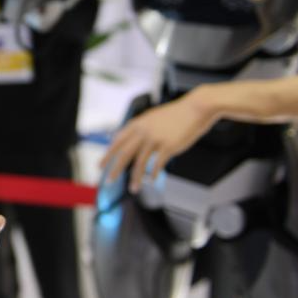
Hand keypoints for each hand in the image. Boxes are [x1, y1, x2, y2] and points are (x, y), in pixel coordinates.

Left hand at [99, 94, 214, 192]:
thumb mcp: (153, 117)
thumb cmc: (177, 114)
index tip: (102, 164)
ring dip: (135, 178)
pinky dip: (153, 174)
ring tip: (133, 188)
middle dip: (115, 168)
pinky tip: (152, 181)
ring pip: (140, 163)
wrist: (195, 108)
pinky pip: (157, 164)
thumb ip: (142, 127)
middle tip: (109, 180)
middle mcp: (144, 131)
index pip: (118, 140)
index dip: (109, 154)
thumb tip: (132, 138)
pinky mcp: (168, 146)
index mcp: (138, 123)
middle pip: (124, 153)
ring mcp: (155, 139)